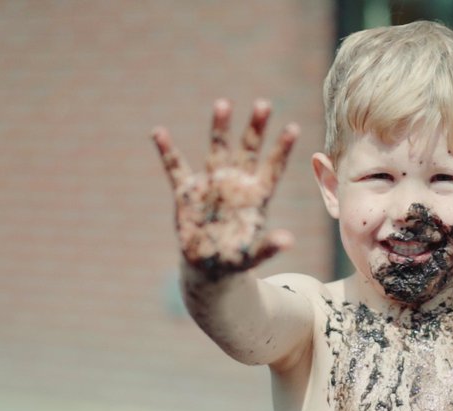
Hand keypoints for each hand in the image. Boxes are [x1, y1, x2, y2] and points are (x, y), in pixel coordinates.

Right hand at [153, 99, 298, 279]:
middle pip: (247, 150)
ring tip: (224, 103)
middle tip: (264, 104)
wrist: (209, 266)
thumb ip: (268, 246)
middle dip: (255, 128)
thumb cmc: (236, 259)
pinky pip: (175, 168)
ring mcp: (211, 184)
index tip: (293, 128)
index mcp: (255, 196)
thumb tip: (287, 241)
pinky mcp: (187, 192)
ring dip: (220, 128)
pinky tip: (158, 132)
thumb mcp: (253, 255)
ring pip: (217, 150)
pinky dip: (167, 151)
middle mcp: (235, 184)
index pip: (272, 168)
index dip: (281, 150)